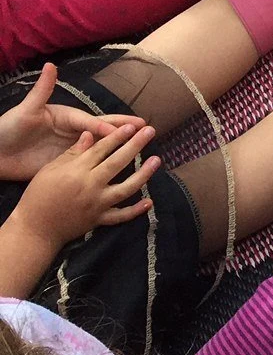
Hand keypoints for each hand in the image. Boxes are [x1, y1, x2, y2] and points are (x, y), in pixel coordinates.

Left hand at [0, 65, 146, 180]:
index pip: (91, 121)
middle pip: (103, 130)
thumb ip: (42, 90)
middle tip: (147, 127)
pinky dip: (105, 165)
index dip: (105, 125)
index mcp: (67, 117)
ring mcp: (71, 149)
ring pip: (101, 147)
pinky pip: (89, 165)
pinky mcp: (66, 165)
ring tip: (141, 146)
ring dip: (120, 146)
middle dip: (125, 128)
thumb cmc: (8, 128)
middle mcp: (73, 132)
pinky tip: (118, 168)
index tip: (120, 130)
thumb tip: (51, 65)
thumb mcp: (26, 109)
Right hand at [14, 125, 158, 247]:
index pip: (101, 149)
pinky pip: (121, 215)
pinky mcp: (99, 220)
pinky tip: (150, 201)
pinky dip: (135, 210)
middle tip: (150, 131)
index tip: (131, 126)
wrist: (34, 229)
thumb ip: (72, 153)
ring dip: (144, 174)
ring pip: (126, 188)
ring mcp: (97, 204)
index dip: (117, 136)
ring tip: (157, 160)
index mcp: (76, 171)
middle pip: (118, 163)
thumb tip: (90, 134)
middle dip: (135, 145)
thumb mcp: (49, 170)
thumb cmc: (38, 195)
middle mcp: (90, 186)